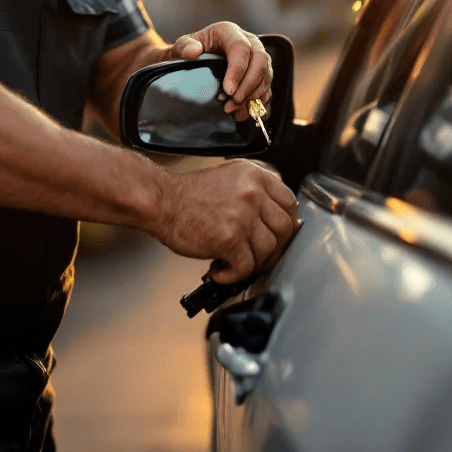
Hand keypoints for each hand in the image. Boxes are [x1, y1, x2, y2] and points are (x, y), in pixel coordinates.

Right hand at [153, 159, 300, 282]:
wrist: (162, 201)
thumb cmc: (188, 194)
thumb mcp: (229, 178)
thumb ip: (254, 193)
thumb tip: (274, 218)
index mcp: (254, 176)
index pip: (289, 202)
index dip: (287, 222)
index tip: (279, 233)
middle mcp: (252, 193)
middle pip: (284, 228)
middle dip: (275, 248)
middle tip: (260, 256)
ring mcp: (242, 216)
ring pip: (267, 251)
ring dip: (253, 263)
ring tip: (235, 263)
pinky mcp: (229, 239)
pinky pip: (245, 267)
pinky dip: (234, 275)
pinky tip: (220, 271)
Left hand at [171, 22, 270, 118]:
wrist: (194, 58)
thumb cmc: (190, 50)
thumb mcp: (182, 45)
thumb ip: (184, 46)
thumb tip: (193, 51)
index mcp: (229, 32)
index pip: (241, 47)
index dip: (238, 70)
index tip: (228, 90)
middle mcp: (248, 42)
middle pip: (261, 60)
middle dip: (250, 84)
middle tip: (235, 100)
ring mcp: (257, 58)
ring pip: (266, 75)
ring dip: (253, 95)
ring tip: (233, 108)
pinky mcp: (260, 73)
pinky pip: (267, 87)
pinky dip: (258, 102)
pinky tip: (242, 112)